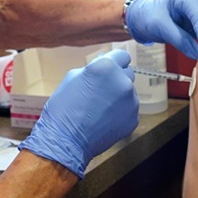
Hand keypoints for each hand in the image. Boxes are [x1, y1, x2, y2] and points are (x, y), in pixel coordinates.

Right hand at [19, 49, 138, 178]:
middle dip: (117, 79)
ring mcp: (131, 102)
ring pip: (128, 93)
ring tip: (101, 108)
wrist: (66, 140)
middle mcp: (123, 82)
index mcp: (106, 67)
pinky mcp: (133, 119)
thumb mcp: (72, 77)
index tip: (110, 69)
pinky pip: (129, 110)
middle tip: (101, 90)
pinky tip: (105, 119)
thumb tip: (104, 66)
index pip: (122, 56)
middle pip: (127, 73)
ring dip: (119, 96)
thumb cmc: (64, 108)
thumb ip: (94, 68)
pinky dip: (120, 112)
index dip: (114, 62)